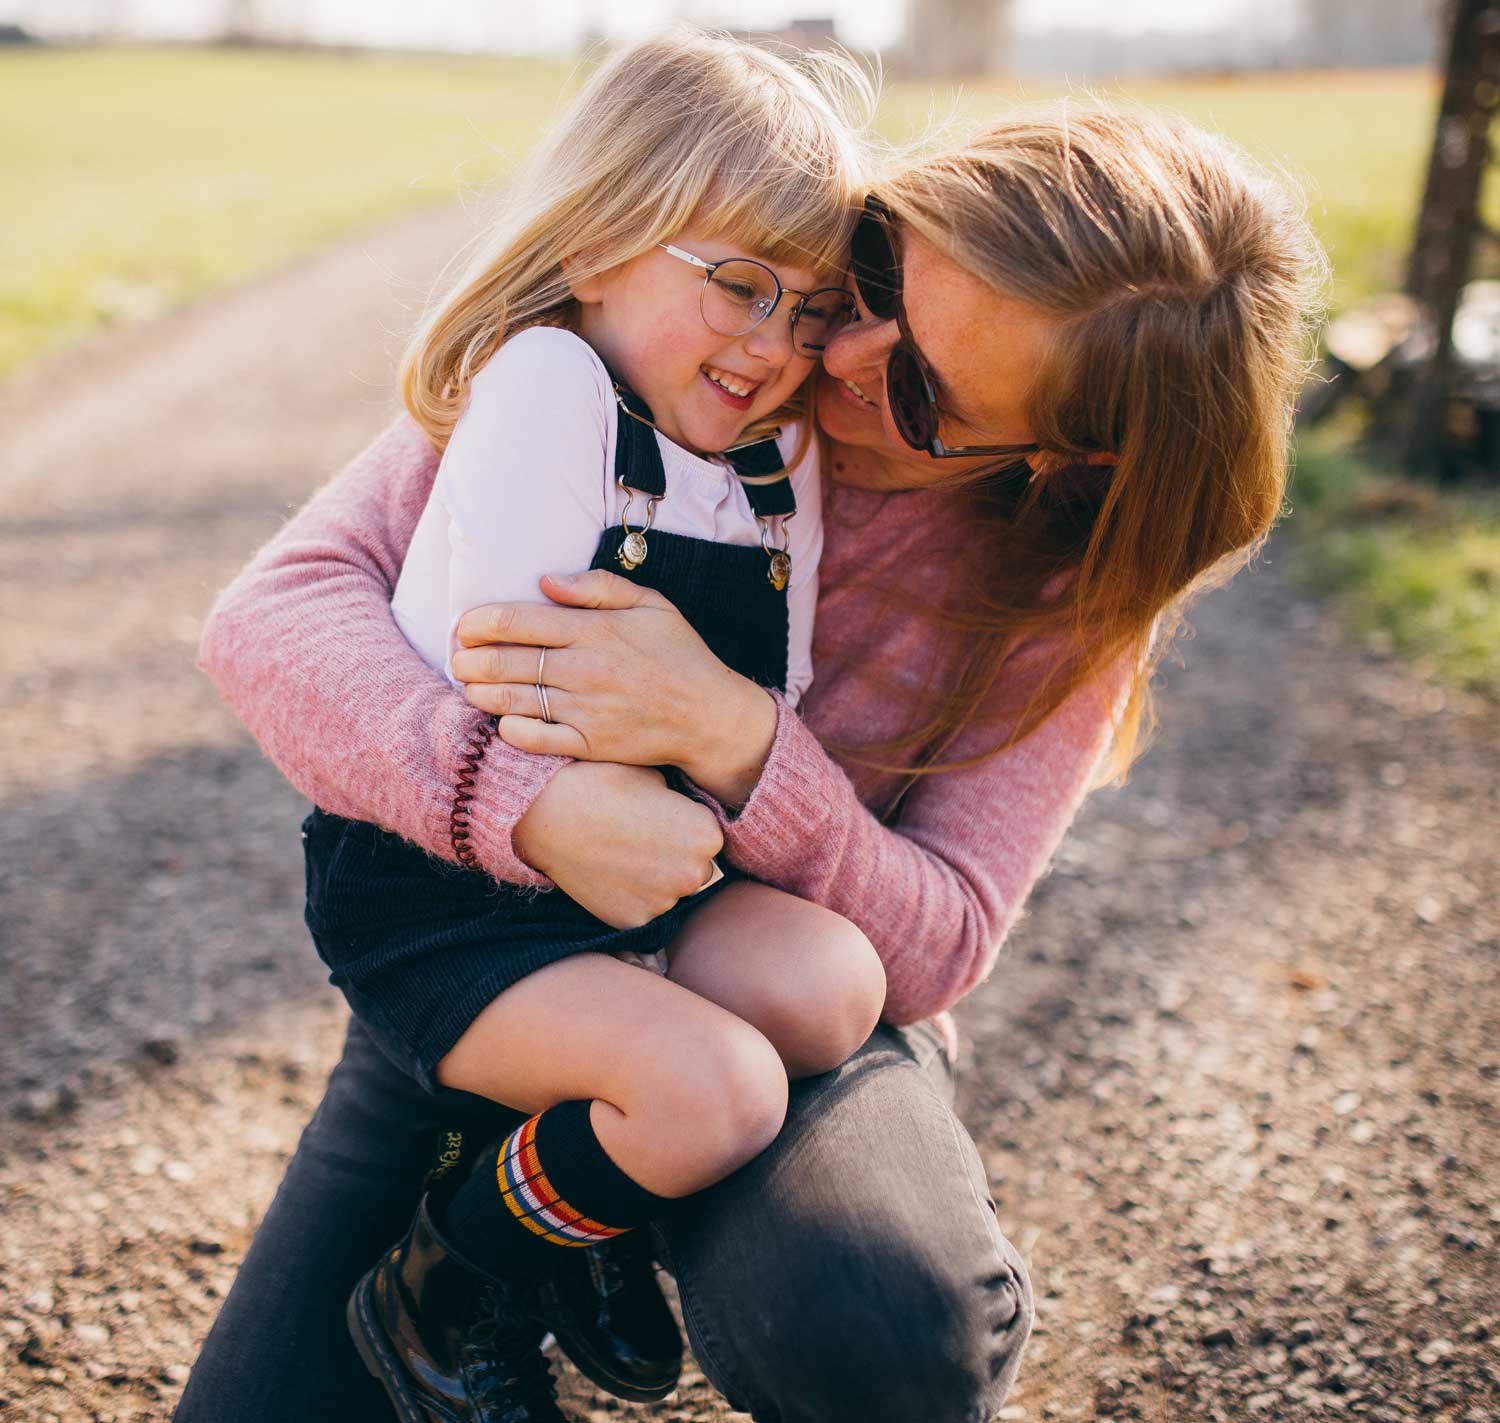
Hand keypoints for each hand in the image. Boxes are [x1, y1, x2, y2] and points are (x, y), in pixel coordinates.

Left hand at [452, 569, 776, 804]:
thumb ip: (598, 588)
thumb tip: (546, 580)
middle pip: (502, 662)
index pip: (515, 621)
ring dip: (479, 693)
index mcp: (594, 630)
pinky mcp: (589, 744)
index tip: (465, 627)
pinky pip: (534, 739)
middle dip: (467, 659)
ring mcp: (584, 710)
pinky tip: (501, 720)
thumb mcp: (651, 605)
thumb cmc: (681, 655)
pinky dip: (508, 729)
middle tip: (457, 658)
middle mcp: (584, 669)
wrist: (711, 716)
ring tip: (470, 686)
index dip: (477, 623)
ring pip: (510, 701)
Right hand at [512, 761, 723, 929]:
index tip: (656, 821)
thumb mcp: (653, 776)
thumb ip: (680, 799)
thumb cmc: (601, 784)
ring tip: (618, 854)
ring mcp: (664, 902)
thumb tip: (685, 808)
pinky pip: (640, 911)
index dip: (682, 829)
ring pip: (667, 893)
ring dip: (651, 880)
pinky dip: (627, 897)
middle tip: (637, 840)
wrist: (548, 813)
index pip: (707, 839)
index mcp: (707, 835)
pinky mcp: (634, 922)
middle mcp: (694, 873)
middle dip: (672, 859)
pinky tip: (607, 873)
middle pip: (693, 871)